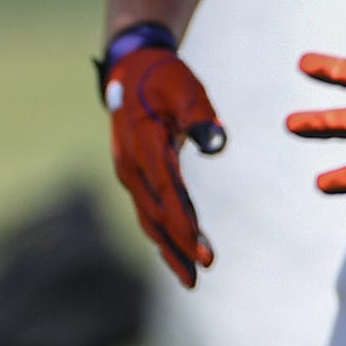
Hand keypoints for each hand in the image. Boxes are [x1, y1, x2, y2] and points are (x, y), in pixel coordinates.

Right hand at [101, 23, 225, 285]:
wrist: (131, 67)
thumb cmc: (164, 77)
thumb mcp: (185, 87)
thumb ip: (201, 115)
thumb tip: (217, 143)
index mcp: (143, 144)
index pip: (166, 193)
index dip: (184, 224)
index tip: (203, 251)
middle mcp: (130, 165)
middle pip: (154, 215)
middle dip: (177, 247)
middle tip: (200, 275)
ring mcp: (129, 172)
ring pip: (148, 219)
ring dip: (168, 248)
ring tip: (190, 278)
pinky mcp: (134, 176)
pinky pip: (147, 211)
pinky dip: (162, 234)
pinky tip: (177, 252)